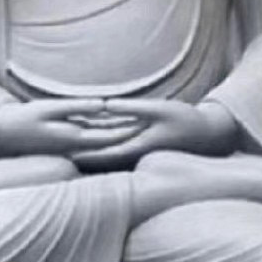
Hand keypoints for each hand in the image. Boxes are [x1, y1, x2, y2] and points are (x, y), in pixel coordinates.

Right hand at [0, 98, 144, 158]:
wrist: (2, 133)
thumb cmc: (24, 118)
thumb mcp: (50, 108)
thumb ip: (78, 107)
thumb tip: (103, 105)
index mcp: (74, 140)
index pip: (110, 137)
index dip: (130, 130)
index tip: (148, 123)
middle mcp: (76, 148)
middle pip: (110, 143)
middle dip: (130, 135)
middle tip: (153, 127)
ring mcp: (72, 149)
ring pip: (103, 143)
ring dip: (120, 136)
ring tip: (142, 126)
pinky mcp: (67, 145)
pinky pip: (92, 141)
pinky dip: (106, 134)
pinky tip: (117, 128)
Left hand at [71, 98, 237, 168]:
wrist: (209, 134)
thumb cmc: (186, 120)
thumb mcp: (159, 110)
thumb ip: (131, 109)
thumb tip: (105, 105)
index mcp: (137, 148)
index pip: (102, 154)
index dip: (80, 152)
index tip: (61, 151)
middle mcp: (134, 154)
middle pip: (100, 157)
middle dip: (78, 154)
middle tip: (53, 150)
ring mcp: (138, 151)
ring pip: (107, 152)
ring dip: (87, 149)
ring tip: (64, 145)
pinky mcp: (142, 146)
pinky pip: (116, 146)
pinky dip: (101, 143)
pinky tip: (89, 137)